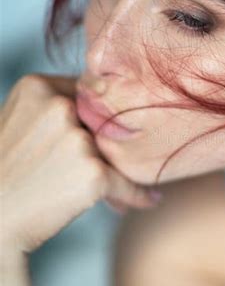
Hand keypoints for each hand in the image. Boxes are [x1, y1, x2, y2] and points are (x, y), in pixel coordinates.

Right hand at [0, 73, 161, 255]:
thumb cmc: (2, 174)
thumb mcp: (14, 122)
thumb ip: (50, 107)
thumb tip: (98, 99)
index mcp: (37, 87)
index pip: (87, 94)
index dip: (95, 117)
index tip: (102, 135)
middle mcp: (59, 107)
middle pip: (105, 120)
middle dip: (110, 145)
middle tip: (111, 167)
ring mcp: (77, 139)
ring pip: (118, 152)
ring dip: (120, 170)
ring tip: (115, 192)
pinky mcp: (94, 173)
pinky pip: (129, 182)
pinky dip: (138, 194)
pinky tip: (149, 198)